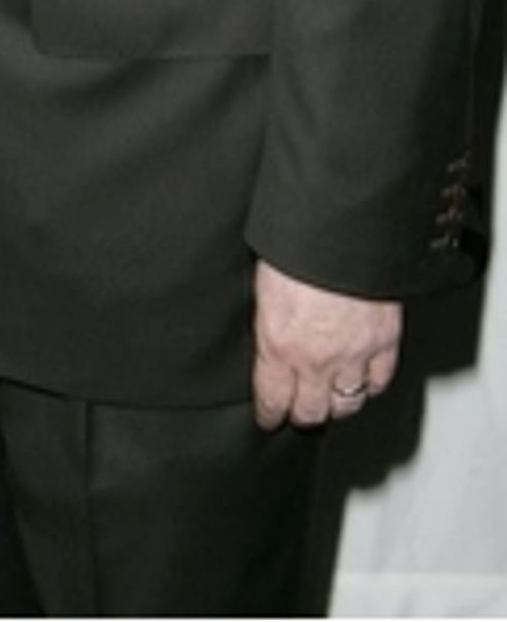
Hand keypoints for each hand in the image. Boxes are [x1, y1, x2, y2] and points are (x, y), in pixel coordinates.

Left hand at [252, 260, 400, 429]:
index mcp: (278, 344)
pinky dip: (371, 385)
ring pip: (347, 404)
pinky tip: (364, 381)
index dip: (269, 413)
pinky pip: (379, 381)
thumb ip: (268, 319)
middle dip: (302, 414)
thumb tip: (268, 332)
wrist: (341, 229)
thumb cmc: (297, 246)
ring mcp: (354, 354)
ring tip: (331, 400)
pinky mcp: (384, 343)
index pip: (272, 398)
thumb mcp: (263, 284)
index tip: (268, 418)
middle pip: (311, 411)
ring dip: (337, 404)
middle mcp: (316, 359)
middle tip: (298, 411)